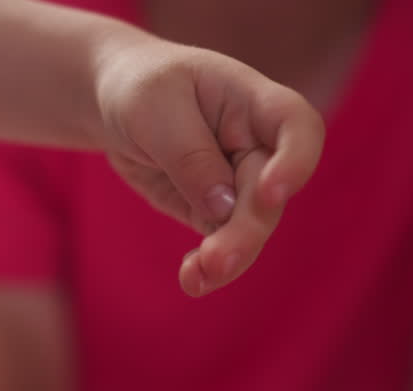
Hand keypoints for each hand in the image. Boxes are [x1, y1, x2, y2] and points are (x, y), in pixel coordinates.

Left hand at [93, 38, 323, 296]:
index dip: (296, 161)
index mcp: (251, 99)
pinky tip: (192, 280)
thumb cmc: (139, 88)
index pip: (297, 125)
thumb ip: (190, 155)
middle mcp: (257, 144)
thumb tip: (223, 209)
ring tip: (197, 279)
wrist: (115, 104)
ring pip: (252, 228)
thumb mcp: (153, 107)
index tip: (272, 193)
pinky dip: (208, 267)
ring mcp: (240, 182)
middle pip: (270, 193)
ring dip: (230, 258)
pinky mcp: (216, 213)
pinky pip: (224, 244)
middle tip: (216, 262)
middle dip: (246, 231)